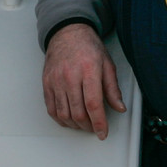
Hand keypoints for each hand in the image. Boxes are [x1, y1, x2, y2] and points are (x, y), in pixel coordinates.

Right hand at [42, 23, 124, 138]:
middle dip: (88, 126)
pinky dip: (60, 119)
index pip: (93, 104)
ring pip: (63, 114)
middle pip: (78, 112)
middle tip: (94, 128)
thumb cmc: (88, 47)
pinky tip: (68, 120)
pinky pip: (51, 108)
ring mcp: (56, 80)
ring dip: (75, 125)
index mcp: (88, 70)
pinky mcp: (46, 83)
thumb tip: (120, 107)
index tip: (102, 133)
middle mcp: (70, 76)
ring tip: (83, 125)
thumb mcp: (107, 64)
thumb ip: (113, 88)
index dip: (99, 123)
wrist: (67, 33)